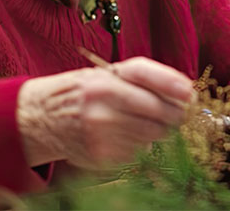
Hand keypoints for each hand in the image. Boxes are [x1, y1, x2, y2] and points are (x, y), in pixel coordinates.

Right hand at [16, 57, 194, 168]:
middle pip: (156, 111)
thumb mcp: (103, 75)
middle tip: (178, 114)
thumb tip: (185, 90)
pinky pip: (136, 152)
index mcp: (102, 79)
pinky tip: (125, 136)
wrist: (38, 117)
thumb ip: (139, 79)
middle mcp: (100, 103)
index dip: (172, 83)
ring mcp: (98, 132)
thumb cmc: (80, 93)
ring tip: (144, 123)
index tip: (191, 93)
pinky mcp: (99, 154)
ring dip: (158, 131)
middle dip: (174, 114)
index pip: (144, 75)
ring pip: (151, 135)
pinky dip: (139, 146)